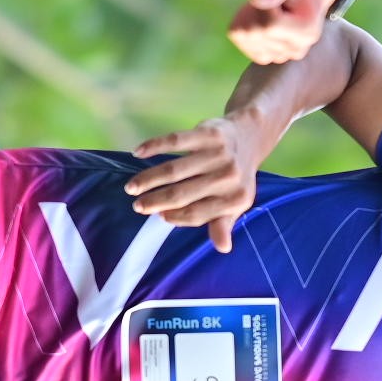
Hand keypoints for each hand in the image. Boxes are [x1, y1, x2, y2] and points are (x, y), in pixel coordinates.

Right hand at [128, 114, 261, 251]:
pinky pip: (175, 140)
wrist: (249, 136)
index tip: (158, 216)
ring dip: (148, 179)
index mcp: (237, 199)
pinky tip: (138, 152)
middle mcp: (230, 177)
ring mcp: (219, 153)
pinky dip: (153, 146)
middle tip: (138, 206)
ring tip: (132, 187)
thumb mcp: (235, 202)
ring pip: (174, 170)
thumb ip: (223, 224)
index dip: (175, 217)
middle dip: (155, 202)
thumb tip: (223, 248)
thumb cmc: (235, 177)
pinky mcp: (209, 132)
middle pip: (182, 194)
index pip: (198, 214)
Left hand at [227, 0, 345, 64]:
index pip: (269, 25)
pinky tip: (259, 18)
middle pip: (254, 32)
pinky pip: (240, 39)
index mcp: (307, 32)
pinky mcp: (265, 56)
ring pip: (244, 36)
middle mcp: (295, 50)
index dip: (264, 5)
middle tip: (272, 1)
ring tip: (269, 10)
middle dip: (255, 10)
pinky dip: (244, 24)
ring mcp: (280, 57)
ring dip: (249, 16)